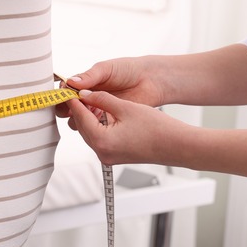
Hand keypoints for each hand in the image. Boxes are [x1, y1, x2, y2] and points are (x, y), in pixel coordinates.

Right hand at [55, 57, 164, 118]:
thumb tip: (71, 82)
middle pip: (69, 108)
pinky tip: (99, 119)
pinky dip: (94, 125)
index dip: (62, 95)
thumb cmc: (129, 70)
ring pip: (80, 120)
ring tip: (90, 111)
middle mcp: (89, 98)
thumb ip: (90, 76)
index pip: (66, 91)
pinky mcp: (108, 122)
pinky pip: (95, 128)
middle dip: (68, 108)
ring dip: (81, 117)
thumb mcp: (107, 69)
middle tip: (73, 106)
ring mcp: (98, 111)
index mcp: (85, 84)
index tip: (63, 96)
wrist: (151, 81)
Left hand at [66, 89, 183, 165]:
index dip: (74, 101)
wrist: (177, 145)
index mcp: (101, 140)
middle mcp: (102, 153)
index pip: (80, 117)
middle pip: (82, 127)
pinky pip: (101, 139)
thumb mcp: (126, 107)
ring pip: (91, 133)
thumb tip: (85, 94)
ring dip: (90, 118)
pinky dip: (99, 126)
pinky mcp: (115, 157)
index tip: (69, 90)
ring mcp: (108, 157)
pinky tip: (103, 114)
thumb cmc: (156, 128)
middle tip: (78, 93)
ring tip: (91, 100)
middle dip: (80, 110)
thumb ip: (102, 99)